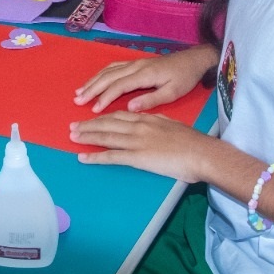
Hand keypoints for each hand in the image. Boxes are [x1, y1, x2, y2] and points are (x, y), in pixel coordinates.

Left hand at [70, 111, 214, 181]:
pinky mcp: (137, 157)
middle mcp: (138, 126)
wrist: (201, 153)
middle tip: (72, 126)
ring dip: (86, 137)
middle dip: (88, 125)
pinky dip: (95, 156)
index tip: (89, 117)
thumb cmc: (191, 141)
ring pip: (105, 137)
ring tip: (72, 138)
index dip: (101, 116)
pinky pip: (111, 156)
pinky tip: (83, 158)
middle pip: (107, 123)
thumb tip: (147, 119)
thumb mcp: (171, 124)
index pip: (118, 115)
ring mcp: (136, 141)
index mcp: (146, 118)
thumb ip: (156, 121)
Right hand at [74, 46, 213, 112]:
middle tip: (77, 100)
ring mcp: (135, 62)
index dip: (104, 98)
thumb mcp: (173, 92)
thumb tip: (130, 108)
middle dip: (91, 88)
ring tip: (79, 91)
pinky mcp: (136, 62)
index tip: (93, 110)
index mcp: (144, 75)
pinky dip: (100, 74)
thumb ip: (151, 100)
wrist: (193, 59)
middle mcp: (136, 66)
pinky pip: (113, 66)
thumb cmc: (184, 78)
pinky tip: (94, 80)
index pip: (118, 86)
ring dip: (93, 81)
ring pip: (108, 70)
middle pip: (108, 77)